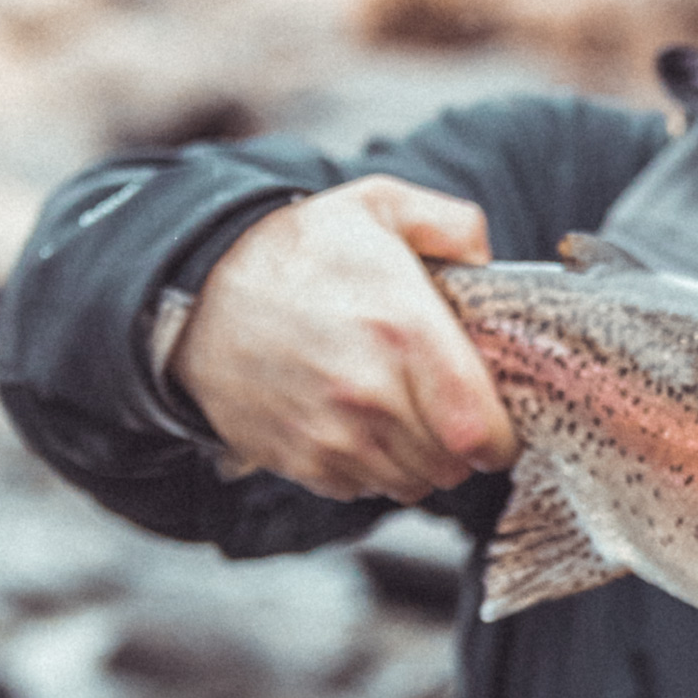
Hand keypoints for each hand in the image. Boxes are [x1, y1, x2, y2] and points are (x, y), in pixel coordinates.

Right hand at [170, 175, 518, 502]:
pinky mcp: (300, 461)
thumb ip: (453, 223)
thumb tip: (487, 259)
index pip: (481, 429)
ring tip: (403, 415)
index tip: (497, 420)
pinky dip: (372, 470)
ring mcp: (331, 434)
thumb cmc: (295, 253)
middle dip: (462, 445)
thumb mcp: (377, 206)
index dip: (502, 436)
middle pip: (453, 465)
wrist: (196, 293)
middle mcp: (369, 392)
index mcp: (404, 329)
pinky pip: (363, 490)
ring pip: (412, 484)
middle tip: (448, 410)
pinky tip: (360, 426)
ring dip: (419, 460)